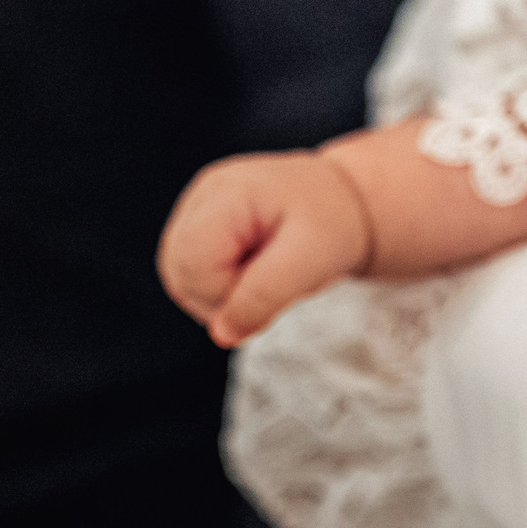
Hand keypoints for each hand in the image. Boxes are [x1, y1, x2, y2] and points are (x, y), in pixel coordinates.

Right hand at [157, 151, 373, 347]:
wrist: (347, 201)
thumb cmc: (333, 223)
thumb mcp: (311, 260)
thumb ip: (265, 296)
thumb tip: (221, 335)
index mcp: (227, 192)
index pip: (193, 263)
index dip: (225, 292)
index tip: (271, 283)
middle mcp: (203, 196)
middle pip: (179, 272)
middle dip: (223, 296)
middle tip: (272, 282)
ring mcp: (197, 208)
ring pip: (180, 278)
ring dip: (222, 294)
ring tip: (266, 274)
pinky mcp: (200, 226)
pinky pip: (191, 274)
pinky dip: (222, 285)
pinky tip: (255, 271)